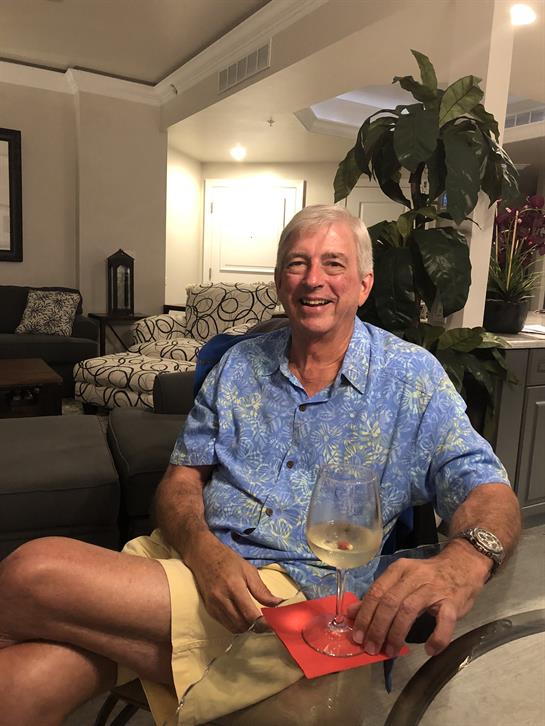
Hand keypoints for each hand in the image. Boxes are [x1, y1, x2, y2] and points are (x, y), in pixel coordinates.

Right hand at [185, 533, 281, 631]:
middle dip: (256, 627)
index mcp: (234, 587)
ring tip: (256, 620)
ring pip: (233, 628)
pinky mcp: (209, 609)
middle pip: (242, 625)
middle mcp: (222, 599)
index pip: (250, 615)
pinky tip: (243, 617)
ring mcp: (213, 606)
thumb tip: (278, 604)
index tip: (274, 626)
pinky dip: (236, 625)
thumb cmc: (228, 560)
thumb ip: (262, 590)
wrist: (203, 555)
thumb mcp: (248, 570)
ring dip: (246, 628)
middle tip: (267, 622)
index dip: (264, 624)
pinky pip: (225, 624)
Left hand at [346, 541, 490, 656]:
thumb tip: (351, 612)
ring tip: (390, 651)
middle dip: (377, 627)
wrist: (463, 564)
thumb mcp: (401, 580)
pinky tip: (428, 649)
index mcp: (399, 569)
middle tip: (371, 647)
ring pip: (409, 610)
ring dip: (397, 634)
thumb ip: (378, 596)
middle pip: (390, 602)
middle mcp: (414, 576)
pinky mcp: (453, 602)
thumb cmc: (429, 576)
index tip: (357, 635)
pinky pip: (444, 621)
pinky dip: (436, 637)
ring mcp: (434, 588)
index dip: (364, 615)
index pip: (376, 591)